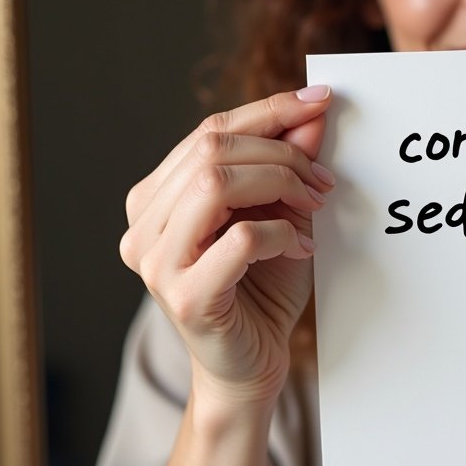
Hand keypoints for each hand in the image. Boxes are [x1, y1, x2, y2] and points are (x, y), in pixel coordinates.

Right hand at [119, 87, 335, 406]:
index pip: (208, 133)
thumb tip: (312, 113)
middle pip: (210, 151)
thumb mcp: (280, 213)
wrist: (251, 366)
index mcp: (155, 199)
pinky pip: (240, 238)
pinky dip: (281, 233)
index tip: (319, 100)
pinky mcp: (185, 297)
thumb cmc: (261, 289)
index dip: (267, 110)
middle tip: (323, 178)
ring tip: (314, 203)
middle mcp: (143, 226)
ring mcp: (155, 262)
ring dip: (280, 183)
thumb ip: (288, 164)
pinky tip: (301, 246)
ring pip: (215, 185)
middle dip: (280, 152)